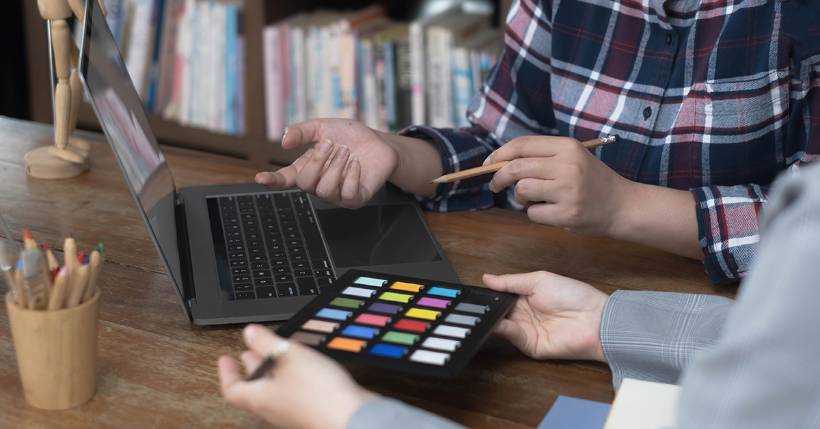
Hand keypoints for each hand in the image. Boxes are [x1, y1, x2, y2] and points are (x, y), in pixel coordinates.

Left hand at [218, 324, 376, 428]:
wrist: (352, 418)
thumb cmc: (317, 391)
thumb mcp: (288, 355)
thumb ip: (266, 342)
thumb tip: (248, 333)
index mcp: (259, 398)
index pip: (232, 389)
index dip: (226, 372)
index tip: (225, 358)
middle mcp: (272, 409)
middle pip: (254, 390)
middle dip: (252, 368)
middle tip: (249, 353)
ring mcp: (292, 413)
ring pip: (274, 391)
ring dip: (272, 371)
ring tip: (277, 355)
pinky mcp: (310, 412)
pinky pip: (293, 394)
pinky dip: (291, 378)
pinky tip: (303, 367)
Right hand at [254, 119, 398, 208]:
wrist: (378, 142)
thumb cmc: (349, 137)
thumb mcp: (323, 127)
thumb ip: (302, 132)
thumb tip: (284, 141)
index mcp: (307, 168)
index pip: (285, 179)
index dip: (272, 180)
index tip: (260, 179)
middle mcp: (319, 184)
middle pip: (305, 183)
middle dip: (318, 161)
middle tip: (331, 144)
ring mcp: (336, 195)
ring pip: (325, 190)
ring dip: (336, 167)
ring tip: (347, 153)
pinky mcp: (355, 199)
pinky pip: (347, 194)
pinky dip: (352, 176)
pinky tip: (357, 164)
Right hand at [483, 271, 607, 360]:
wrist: (595, 320)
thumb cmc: (574, 295)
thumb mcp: (539, 280)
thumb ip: (511, 281)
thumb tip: (487, 278)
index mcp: (525, 297)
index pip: (500, 296)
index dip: (488, 294)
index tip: (472, 291)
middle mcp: (523, 314)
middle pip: (497, 311)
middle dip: (485, 307)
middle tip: (471, 302)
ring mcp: (525, 331)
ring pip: (500, 325)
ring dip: (490, 318)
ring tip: (478, 311)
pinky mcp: (529, 346)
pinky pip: (511, 336)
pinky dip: (500, 329)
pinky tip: (494, 321)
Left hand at [485, 136, 635, 235]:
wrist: (623, 205)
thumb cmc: (592, 181)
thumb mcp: (572, 158)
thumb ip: (541, 157)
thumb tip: (499, 162)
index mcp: (567, 147)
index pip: (522, 145)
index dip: (499, 154)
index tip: (489, 164)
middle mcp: (567, 165)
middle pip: (516, 168)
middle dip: (499, 178)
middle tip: (496, 185)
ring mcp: (568, 190)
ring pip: (522, 191)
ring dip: (522, 198)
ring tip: (538, 199)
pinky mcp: (567, 213)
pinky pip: (533, 213)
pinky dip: (536, 214)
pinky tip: (552, 211)